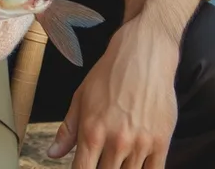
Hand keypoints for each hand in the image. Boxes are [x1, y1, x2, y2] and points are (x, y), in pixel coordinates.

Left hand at [47, 15, 179, 167]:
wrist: (142, 56)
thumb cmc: (108, 75)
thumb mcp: (80, 97)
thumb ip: (67, 130)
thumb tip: (52, 154)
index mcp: (92, 132)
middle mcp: (116, 142)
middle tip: (100, 160)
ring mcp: (141, 145)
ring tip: (116, 159)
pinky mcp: (162, 144)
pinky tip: (135, 165)